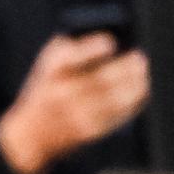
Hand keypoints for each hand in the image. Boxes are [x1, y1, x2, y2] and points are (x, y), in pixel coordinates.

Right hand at [0, 34, 148, 173]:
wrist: (30, 135)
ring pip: (114, 99)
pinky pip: (117, 115)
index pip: (70, 57)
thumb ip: (73, 47)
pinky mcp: (89, 131)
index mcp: (49, 73)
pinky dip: (133, 103)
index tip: (110, 43)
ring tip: (143, 75)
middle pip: (100, 79)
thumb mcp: (47, 66)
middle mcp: (61, 94)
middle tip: (140, 58)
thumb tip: (111, 39)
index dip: (93, 48)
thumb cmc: (45, 91)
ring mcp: (75, 114)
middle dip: (125, 68)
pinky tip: (141, 92)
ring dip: (135, 85)